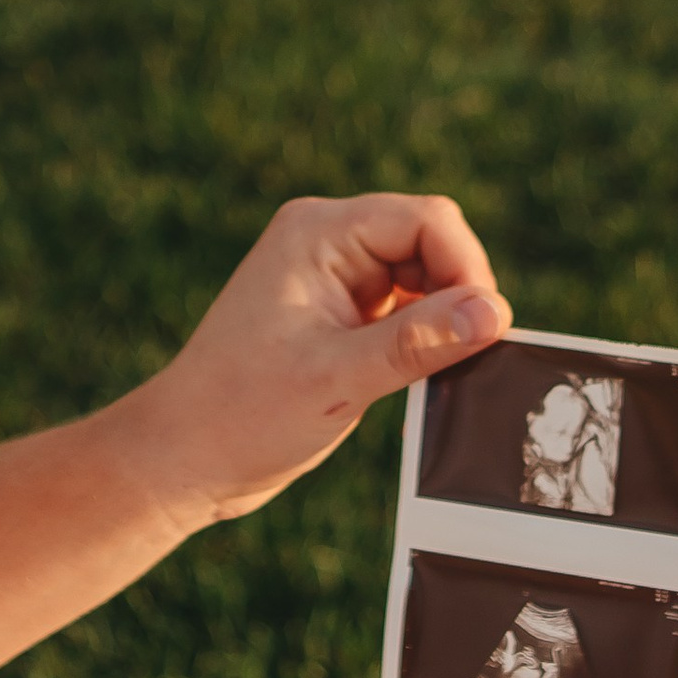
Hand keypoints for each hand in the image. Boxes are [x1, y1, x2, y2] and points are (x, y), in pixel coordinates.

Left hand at [100, 193, 509, 530]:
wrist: (184, 458)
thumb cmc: (242, 414)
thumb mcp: (338, 379)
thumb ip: (419, 342)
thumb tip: (494, 313)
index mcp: (318, 233)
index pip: (427, 219)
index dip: (466, 268)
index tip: (484, 329)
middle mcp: (327, 243)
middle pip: (432, 243)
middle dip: (458, 296)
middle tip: (465, 359)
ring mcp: (334, 279)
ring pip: (425, 278)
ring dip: (443, 322)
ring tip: (438, 375)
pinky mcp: (340, 316)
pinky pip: (407, 310)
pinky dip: (425, 340)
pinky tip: (421, 381)